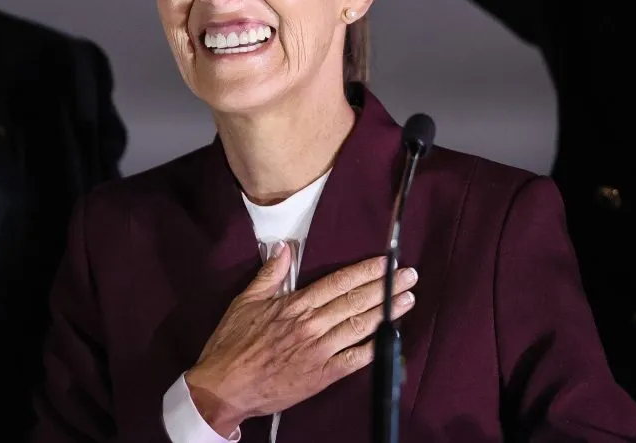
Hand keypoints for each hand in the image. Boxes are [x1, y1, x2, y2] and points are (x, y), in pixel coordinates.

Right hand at [184, 243, 417, 436]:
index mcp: (294, 305)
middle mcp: (311, 325)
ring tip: (408, 300)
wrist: (225, 386)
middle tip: (410, 276)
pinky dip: (374, 349)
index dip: (365, 271)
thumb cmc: (232, 343)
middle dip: (385, 287)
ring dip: (387, 313)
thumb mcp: (245, 301)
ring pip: (360, 327)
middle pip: (355, 301)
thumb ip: (269, 274)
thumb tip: (284, 249)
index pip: (338, 282)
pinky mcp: (321, 375)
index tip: (386, 262)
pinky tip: (391, 338)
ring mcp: (319, 351)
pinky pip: (354, 360)